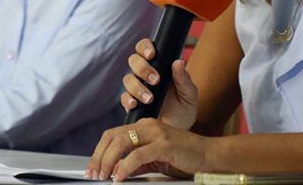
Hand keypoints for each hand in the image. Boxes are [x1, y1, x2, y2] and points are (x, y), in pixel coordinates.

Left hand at [87, 118, 213, 181]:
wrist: (210, 156)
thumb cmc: (184, 158)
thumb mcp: (155, 161)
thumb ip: (136, 163)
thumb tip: (116, 171)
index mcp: (143, 127)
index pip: (112, 135)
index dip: (99, 151)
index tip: (92, 169)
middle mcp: (147, 126)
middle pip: (112, 137)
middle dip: (99, 157)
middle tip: (93, 174)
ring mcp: (156, 133)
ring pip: (121, 143)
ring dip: (108, 161)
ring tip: (104, 176)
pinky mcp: (165, 144)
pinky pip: (138, 155)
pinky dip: (125, 166)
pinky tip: (120, 177)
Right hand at [121, 39, 198, 128]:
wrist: (178, 131)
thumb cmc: (185, 108)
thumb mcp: (189, 94)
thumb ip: (184, 79)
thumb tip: (179, 61)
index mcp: (159, 65)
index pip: (146, 48)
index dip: (145, 47)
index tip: (152, 54)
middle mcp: (145, 74)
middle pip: (134, 60)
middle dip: (142, 68)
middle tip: (155, 80)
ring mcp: (137, 88)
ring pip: (128, 79)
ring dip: (137, 87)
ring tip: (150, 98)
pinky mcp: (132, 103)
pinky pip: (124, 98)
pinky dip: (128, 100)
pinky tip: (135, 105)